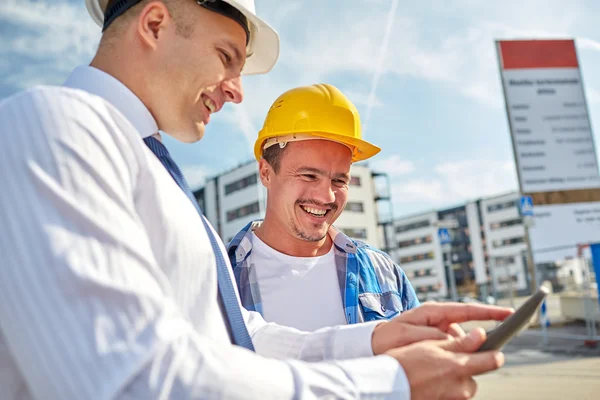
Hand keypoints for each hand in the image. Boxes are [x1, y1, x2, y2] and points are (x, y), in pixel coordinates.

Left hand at [372, 302, 512, 354]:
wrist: (374, 344)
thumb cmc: (388, 336)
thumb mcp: (407, 334)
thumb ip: (430, 334)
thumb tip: (453, 338)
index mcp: (434, 312)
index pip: (467, 310)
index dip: (490, 311)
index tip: (509, 313)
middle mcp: (439, 319)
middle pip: (468, 330)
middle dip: (477, 342)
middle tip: (485, 352)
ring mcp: (439, 330)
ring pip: (461, 343)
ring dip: (461, 352)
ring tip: (445, 362)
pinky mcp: (436, 342)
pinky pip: (452, 349)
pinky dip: (453, 356)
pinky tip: (444, 365)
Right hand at [386, 328, 503, 399]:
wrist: (388, 387)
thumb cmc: (405, 363)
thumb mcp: (431, 346)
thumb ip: (460, 343)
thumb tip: (480, 334)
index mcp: (459, 367)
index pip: (492, 360)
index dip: (493, 352)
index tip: (492, 348)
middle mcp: (461, 387)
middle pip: (475, 374)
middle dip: (464, 365)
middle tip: (444, 358)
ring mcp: (454, 399)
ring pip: (463, 385)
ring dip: (454, 377)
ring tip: (432, 370)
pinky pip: (453, 394)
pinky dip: (445, 387)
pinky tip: (430, 381)